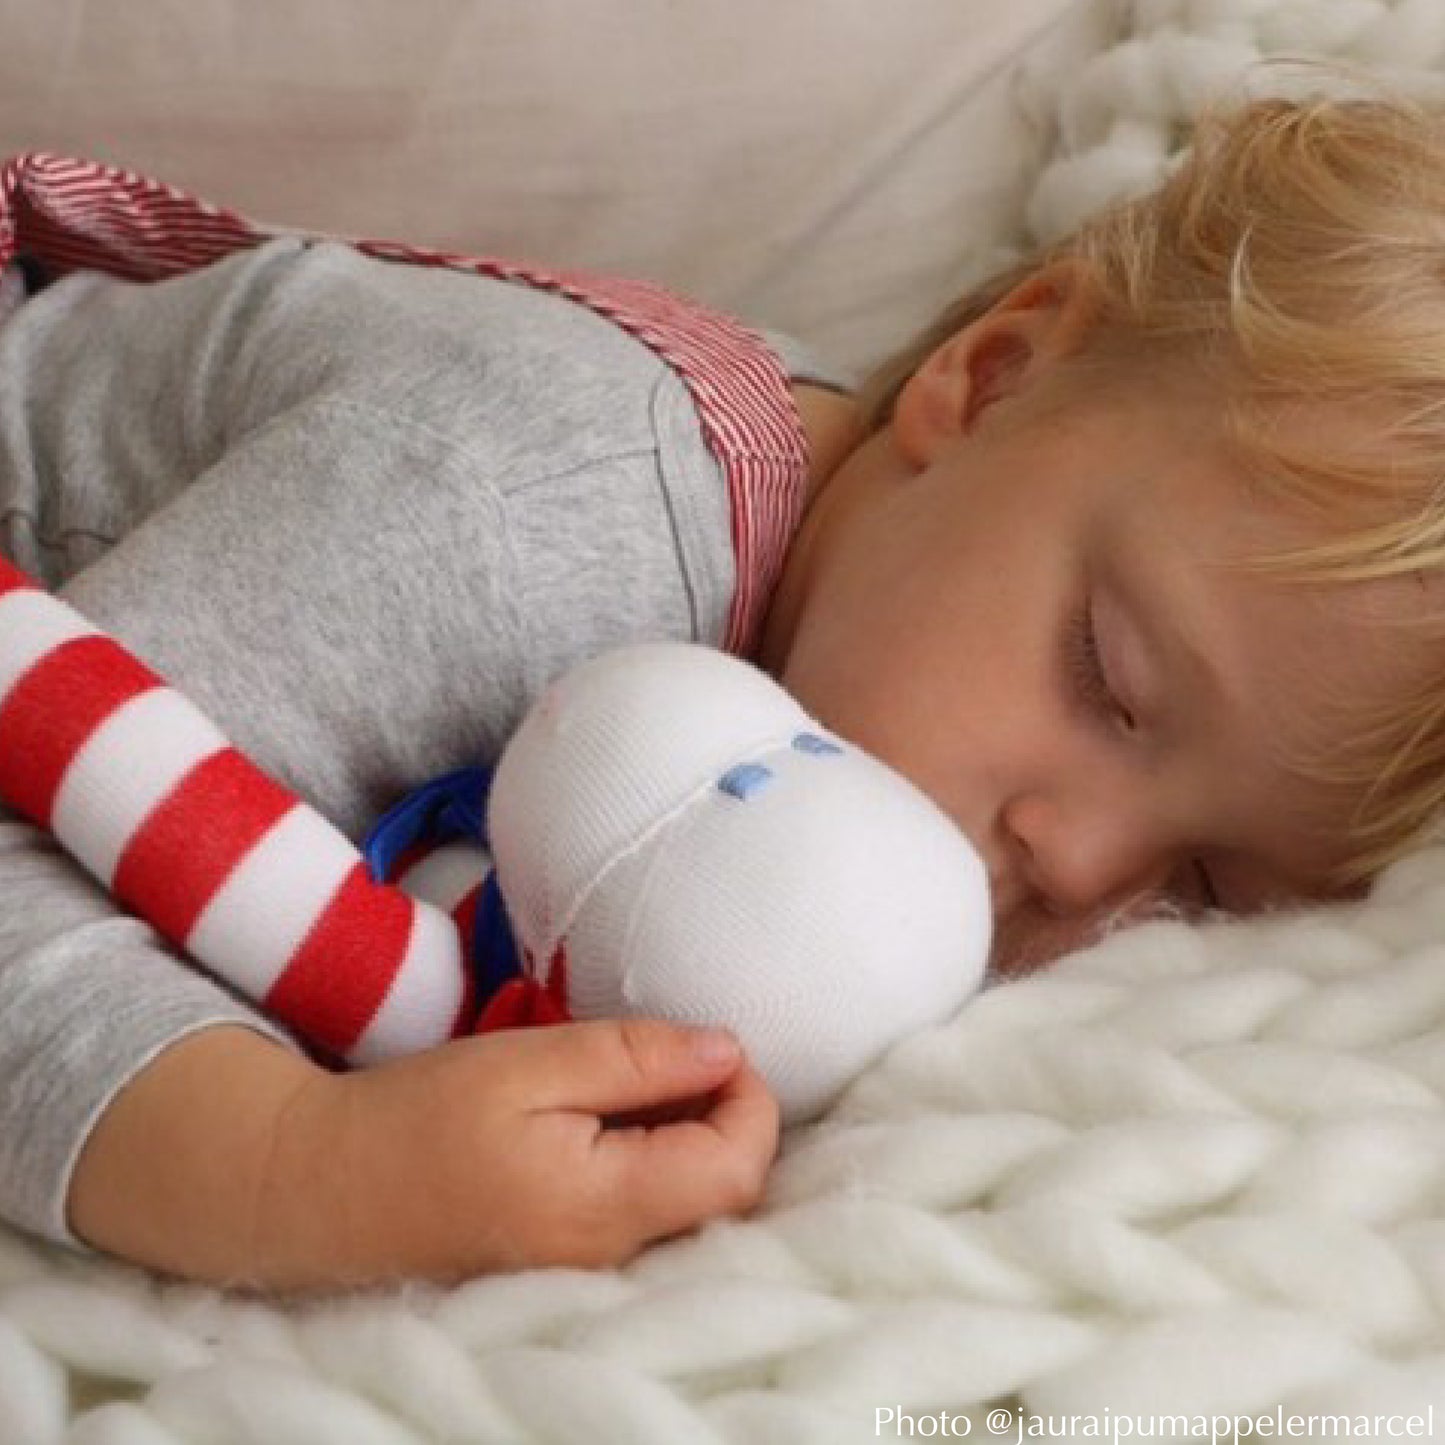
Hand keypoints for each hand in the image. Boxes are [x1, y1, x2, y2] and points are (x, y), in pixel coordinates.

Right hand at [261, 1018, 779, 1287]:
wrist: (320, 1189)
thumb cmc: (419, 1116)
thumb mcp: (529, 1065)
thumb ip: (635, 1057)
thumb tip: (727, 1049)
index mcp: (606, 1205)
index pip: (738, 1167)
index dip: (750, 1100)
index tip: (716, 1045)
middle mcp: (611, 1255)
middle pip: (726, 1194)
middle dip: (727, 1116)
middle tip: (675, 1055)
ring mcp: (590, 1269)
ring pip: (691, 1205)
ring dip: (690, 1135)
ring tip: (637, 1079)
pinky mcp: (568, 1262)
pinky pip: (646, 1214)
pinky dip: (654, 1159)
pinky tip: (610, 1118)